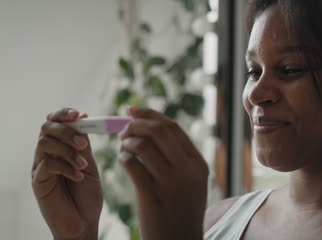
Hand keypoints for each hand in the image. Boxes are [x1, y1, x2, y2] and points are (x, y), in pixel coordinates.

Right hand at [32, 108, 102, 239]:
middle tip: (83, 144)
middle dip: (66, 130)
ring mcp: (40, 166)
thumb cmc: (87, 194)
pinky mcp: (37, 181)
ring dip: (68, 150)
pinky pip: (47, 164)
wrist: (84, 222)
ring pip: (45, 142)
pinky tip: (78, 176)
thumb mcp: (90, 164)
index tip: (79, 115)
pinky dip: (66, 167)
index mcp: (60, 146)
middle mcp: (47, 153)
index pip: (55, 121)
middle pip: (46, 127)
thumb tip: (83, 117)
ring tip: (83, 164)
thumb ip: (84, 144)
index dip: (64, 114)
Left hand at [119, 107, 208, 239]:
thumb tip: (151, 128)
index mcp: (198, 164)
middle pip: (159, 131)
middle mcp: (187, 170)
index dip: (150, 115)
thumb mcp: (190, 183)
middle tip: (124, 128)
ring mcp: (171, 183)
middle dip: (136, 124)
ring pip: (142, 146)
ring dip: (127, 141)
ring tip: (122, 146)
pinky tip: (123, 161)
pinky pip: (132, 165)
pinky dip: (123, 158)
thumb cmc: (180, 210)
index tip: (133, 111)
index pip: (173, 127)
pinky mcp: (152, 196)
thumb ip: (179, 157)